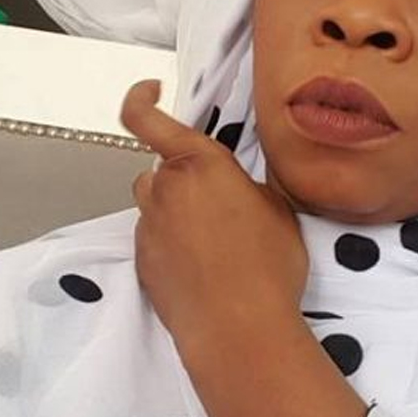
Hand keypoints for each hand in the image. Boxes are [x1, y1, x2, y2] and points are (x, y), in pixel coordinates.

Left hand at [120, 80, 307, 344]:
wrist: (239, 326)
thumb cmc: (268, 263)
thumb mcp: (278, 210)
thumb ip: (248, 186)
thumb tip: (238, 187)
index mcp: (199, 164)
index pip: (146, 119)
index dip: (139, 99)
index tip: (150, 90)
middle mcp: (165, 189)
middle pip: (163, 169)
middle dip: (187, 178)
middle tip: (224, 205)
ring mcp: (149, 228)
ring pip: (156, 204)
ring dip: (176, 209)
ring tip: (214, 239)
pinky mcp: (143, 262)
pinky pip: (155, 238)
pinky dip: (174, 244)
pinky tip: (205, 268)